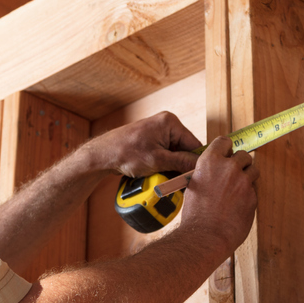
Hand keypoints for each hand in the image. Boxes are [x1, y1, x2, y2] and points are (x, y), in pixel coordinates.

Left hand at [87, 112, 202, 176]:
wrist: (103, 154)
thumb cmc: (126, 153)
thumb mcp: (158, 160)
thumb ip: (182, 162)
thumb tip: (200, 166)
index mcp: (170, 123)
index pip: (194, 144)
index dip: (195, 162)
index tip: (195, 177)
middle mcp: (166, 124)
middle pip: (185, 149)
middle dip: (182, 165)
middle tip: (178, 180)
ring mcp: (158, 132)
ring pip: (176, 153)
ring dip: (172, 166)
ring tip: (165, 175)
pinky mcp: (152, 140)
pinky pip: (166, 153)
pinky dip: (165, 164)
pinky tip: (158, 172)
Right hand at [176, 137, 257, 254]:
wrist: (205, 236)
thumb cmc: (195, 214)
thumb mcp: (194, 185)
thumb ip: (208, 173)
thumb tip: (215, 170)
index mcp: (210, 161)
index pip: (224, 141)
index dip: (226, 149)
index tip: (227, 154)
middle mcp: (229, 167)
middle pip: (243, 155)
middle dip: (240, 163)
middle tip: (233, 175)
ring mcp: (243, 182)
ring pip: (253, 170)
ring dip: (247, 177)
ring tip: (237, 190)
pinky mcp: (253, 196)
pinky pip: (253, 190)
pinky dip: (248, 195)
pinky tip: (237, 205)